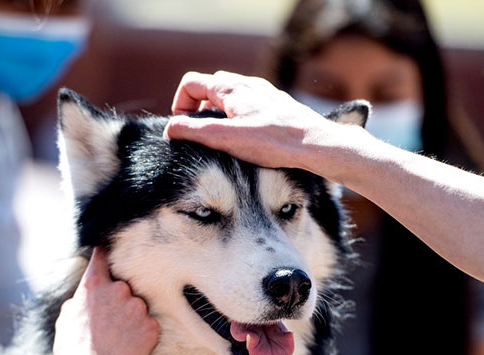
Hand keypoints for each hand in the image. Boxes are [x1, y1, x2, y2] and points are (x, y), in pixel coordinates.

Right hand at [52, 246, 159, 354]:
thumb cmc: (71, 349)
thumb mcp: (67, 315)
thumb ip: (83, 298)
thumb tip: (88, 295)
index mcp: (95, 283)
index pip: (103, 257)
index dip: (106, 256)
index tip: (109, 254)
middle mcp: (119, 289)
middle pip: (125, 287)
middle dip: (120, 301)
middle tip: (111, 323)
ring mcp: (138, 307)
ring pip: (139, 307)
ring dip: (132, 318)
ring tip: (119, 339)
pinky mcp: (152, 326)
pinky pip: (150, 325)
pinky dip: (143, 335)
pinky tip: (129, 347)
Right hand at [163, 70, 329, 169]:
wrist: (313, 143)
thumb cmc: (271, 141)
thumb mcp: (225, 138)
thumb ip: (194, 131)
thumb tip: (170, 127)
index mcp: (230, 89)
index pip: (192, 83)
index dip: (180, 104)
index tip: (182, 126)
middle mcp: (247, 85)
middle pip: (211, 87)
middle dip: (198, 107)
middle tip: (199, 132)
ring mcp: (264, 94)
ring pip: (232, 95)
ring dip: (219, 112)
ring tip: (222, 137)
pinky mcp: (277, 105)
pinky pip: (250, 104)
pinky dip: (239, 116)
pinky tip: (248, 138)